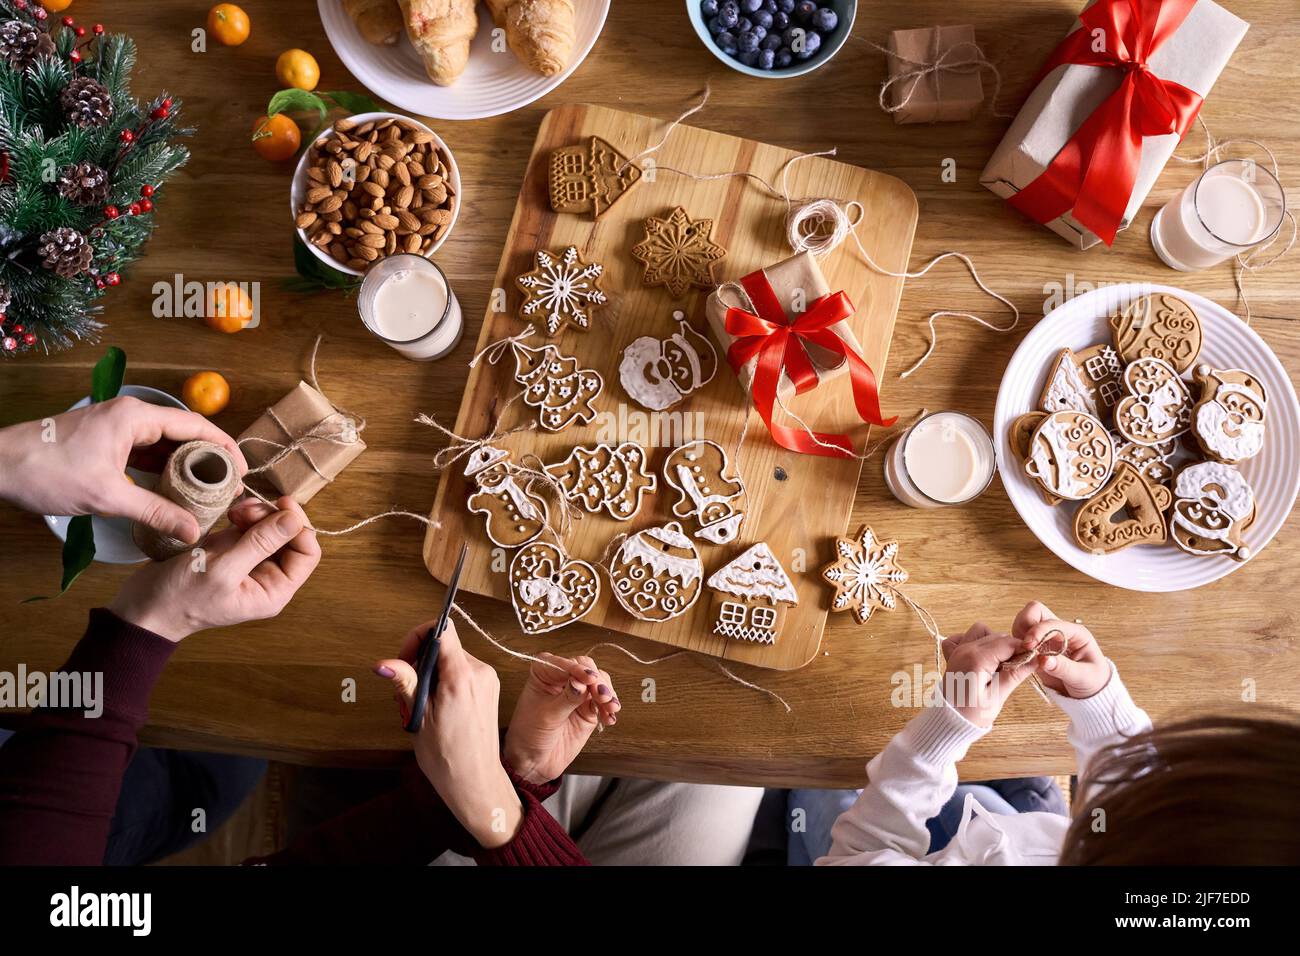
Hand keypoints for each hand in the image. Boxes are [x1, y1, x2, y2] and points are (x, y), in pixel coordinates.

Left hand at [0, 396, 246, 543]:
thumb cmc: (48, 472)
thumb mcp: (107, 496)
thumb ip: (155, 512)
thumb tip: (193, 532)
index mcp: (136, 417)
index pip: (196, 425)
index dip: (225, 447)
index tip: (243, 471)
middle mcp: (131, 415)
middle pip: (184, 432)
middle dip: (209, 458)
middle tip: (229, 486)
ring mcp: (117, 427)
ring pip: (165, 443)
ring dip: (186, 464)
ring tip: (207, 490)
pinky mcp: (106, 440)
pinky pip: (146, 451)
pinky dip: (163, 468)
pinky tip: (173, 488)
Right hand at [108, 497, 319, 641]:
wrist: (143, 606)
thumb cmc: (181, 596)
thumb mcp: (222, 569)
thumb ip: (260, 543)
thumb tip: (294, 519)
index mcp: (274, 590)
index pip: (307, 553)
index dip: (299, 526)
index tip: (282, 504)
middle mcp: (267, 576)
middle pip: (290, 536)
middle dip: (273, 517)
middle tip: (247, 510)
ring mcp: (249, 561)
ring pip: (270, 527)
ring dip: (257, 513)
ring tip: (234, 512)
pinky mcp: (231, 550)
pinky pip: (250, 526)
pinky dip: (244, 516)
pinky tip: (229, 514)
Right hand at [376, 621, 522, 848]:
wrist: (475, 781)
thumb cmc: (446, 757)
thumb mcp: (418, 718)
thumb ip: (405, 683)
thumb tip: (383, 662)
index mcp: (461, 676)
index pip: (441, 629)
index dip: (417, 637)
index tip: (404, 660)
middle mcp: (479, 672)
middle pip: (444, 646)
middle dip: (420, 663)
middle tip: (409, 695)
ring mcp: (487, 679)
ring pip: (452, 660)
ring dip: (431, 675)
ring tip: (423, 706)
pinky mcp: (489, 688)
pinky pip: (462, 672)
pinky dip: (445, 682)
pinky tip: (437, 708)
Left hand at [504, 653, 618, 784]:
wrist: (534, 761)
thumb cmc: (529, 734)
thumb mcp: (547, 716)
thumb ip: (566, 698)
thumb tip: (582, 683)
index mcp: (544, 673)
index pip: (565, 663)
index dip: (578, 670)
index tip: (589, 679)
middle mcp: (562, 678)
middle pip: (587, 669)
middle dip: (597, 681)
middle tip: (603, 696)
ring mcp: (578, 693)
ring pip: (600, 682)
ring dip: (608, 693)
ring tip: (610, 708)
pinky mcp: (589, 708)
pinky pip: (604, 702)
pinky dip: (610, 708)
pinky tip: (609, 718)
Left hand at [940, 622, 1036, 727]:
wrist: (947, 720)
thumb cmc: (972, 714)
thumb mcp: (997, 697)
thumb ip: (1015, 675)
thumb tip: (1036, 659)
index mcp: (976, 658)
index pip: (1008, 643)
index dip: (1024, 649)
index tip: (1035, 659)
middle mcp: (965, 648)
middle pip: (998, 637)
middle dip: (1012, 648)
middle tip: (1018, 668)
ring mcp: (957, 649)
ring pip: (982, 631)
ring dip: (995, 642)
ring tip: (1000, 664)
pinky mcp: (953, 653)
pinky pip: (964, 636)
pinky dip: (976, 641)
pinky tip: (983, 657)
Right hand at [1010, 602, 1110, 699]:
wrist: (1090, 693)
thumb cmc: (1093, 682)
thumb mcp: (1083, 677)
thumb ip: (1063, 668)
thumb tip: (1043, 660)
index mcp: (1075, 633)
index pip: (1051, 622)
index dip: (1037, 631)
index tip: (1029, 646)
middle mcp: (1060, 631)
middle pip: (1035, 611)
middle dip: (1025, 625)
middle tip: (1023, 646)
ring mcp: (1048, 638)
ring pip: (1025, 622)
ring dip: (1019, 635)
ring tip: (1023, 654)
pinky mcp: (1038, 648)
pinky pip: (1021, 638)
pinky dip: (1017, 645)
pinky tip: (1022, 658)